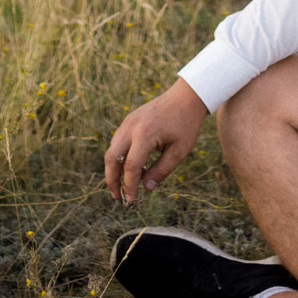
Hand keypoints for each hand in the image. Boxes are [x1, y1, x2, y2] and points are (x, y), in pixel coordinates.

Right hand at [102, 80, 208, 203]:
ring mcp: (127, 122)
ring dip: (114, 169)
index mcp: (144, 135)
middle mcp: (131, 127)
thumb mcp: (179, 151)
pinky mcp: (129, 120)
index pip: (131, 167)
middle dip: (112, 180)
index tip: (132, 200)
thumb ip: (162, 171)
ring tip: (125, 185)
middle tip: (118, 197)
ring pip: (111, 150)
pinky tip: (135, 168)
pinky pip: (118, 142)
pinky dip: (120, 157)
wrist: (186, 96)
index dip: (130, 186)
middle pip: (111, 158)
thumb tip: (146, 188)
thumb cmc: (186, 124)